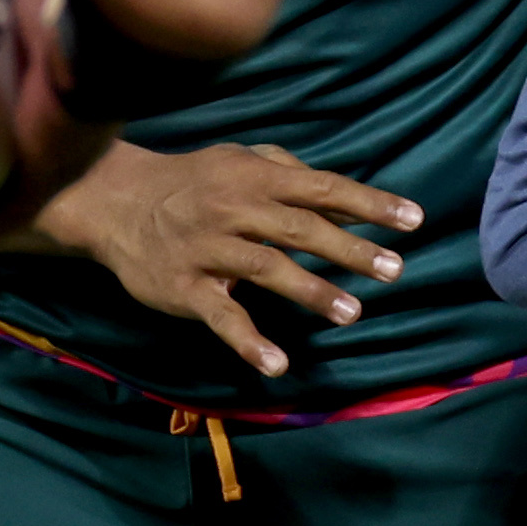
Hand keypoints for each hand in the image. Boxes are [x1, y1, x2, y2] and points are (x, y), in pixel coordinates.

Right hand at [16, 138, 416, 377]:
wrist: (113, 202)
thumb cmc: (191, 181)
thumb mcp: (238, 160)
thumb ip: (289, 173)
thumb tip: (346, 195)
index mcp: (254, 177)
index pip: (322, 188)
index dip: (369, 204)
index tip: (413, 220)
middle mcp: (234, 208)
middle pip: (301, 228)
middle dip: (351, 250)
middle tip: (394, 270)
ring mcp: (207, 249)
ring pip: (266, 268)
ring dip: (311, 291)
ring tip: (351, 312)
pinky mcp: (184, 287)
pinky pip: (220, 316)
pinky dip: (248, 342)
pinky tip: (278, 365)